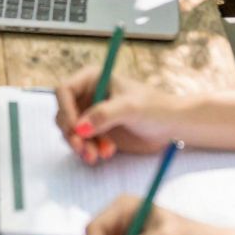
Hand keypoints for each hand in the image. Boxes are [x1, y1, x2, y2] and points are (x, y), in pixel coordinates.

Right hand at [56, 69, 179, 163]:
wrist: (171, 126)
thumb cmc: (155, 108)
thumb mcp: (130, 107)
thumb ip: (104, 114)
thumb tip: (79, 128)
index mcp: (92, 78)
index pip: (64, 91)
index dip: (65, 110)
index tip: (75, 129)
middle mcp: (88, 95)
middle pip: (63, 114)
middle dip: (71, 133)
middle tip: (82, 148)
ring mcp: (91, 115)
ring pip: (71, 132)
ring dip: (80, 145)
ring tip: (97, 156)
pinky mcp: (97, 133)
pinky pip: (82, 143)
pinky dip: (89, 150)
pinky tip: (106, 154)